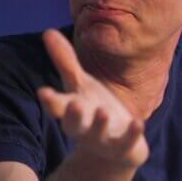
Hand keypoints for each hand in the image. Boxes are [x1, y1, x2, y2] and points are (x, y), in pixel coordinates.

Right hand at [36, 29, 148, 168]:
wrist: (115, 149)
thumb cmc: (92, 109)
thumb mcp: (80, 85)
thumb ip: (65, 62)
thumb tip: (47, 31)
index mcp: (72, 111)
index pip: (57, 107)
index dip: (50, 101)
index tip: (43, 92)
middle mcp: (84, 128)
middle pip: (74, 125)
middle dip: (73, 116)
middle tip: (73, 104)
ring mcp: (104, 139)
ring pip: (99, 134)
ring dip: (100, 124)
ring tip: (103, 112)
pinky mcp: (124, 147)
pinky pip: (127, 142)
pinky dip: (133, 134)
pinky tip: (138, 123)